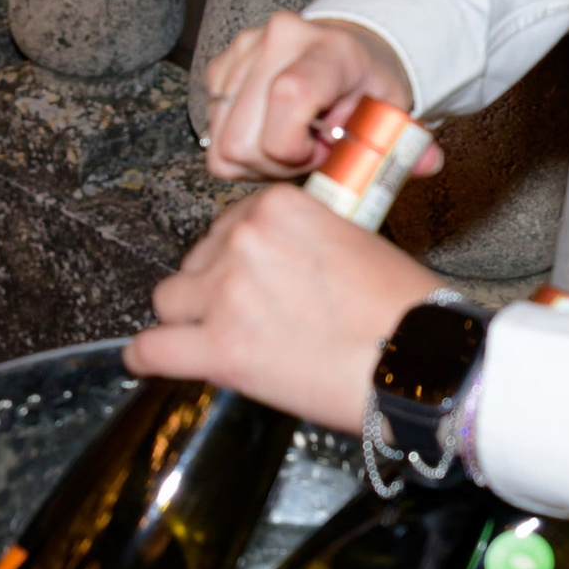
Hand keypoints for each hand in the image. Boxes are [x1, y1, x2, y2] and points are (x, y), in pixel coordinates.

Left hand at [127, 183, 444, 435]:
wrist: (422, 362)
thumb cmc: (403, 311)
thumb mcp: (352, 242)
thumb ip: (298, 242)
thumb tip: (267, 266)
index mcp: (278, 207)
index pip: (227, 226)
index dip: (236, 258)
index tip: (251, 278)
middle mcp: (245, 242)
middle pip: (195, 263)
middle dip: (212, 288)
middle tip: (247, 316)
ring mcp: (227, 294)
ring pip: (169, 302)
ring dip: (187, 321)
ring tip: (214, 339)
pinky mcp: (221, 348)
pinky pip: (153, 349)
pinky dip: (146, 357)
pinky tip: (147, 360)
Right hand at [198, 10, 437, 182]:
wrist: (346, 47)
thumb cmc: (367, 83)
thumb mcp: (393, 111)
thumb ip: (406, 142)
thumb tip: (427, 162)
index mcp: (328, 49)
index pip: (288, 97)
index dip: (291, 145)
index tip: (314, 155)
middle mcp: (277, 40)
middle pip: (243, 138)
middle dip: (274, 163)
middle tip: (307, 153)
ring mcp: (242, 51)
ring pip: (222, 142)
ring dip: (256, 156)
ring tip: (291, 142)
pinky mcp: (220, 66)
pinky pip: (211, 134)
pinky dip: (240, 143)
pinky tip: (270, 132)